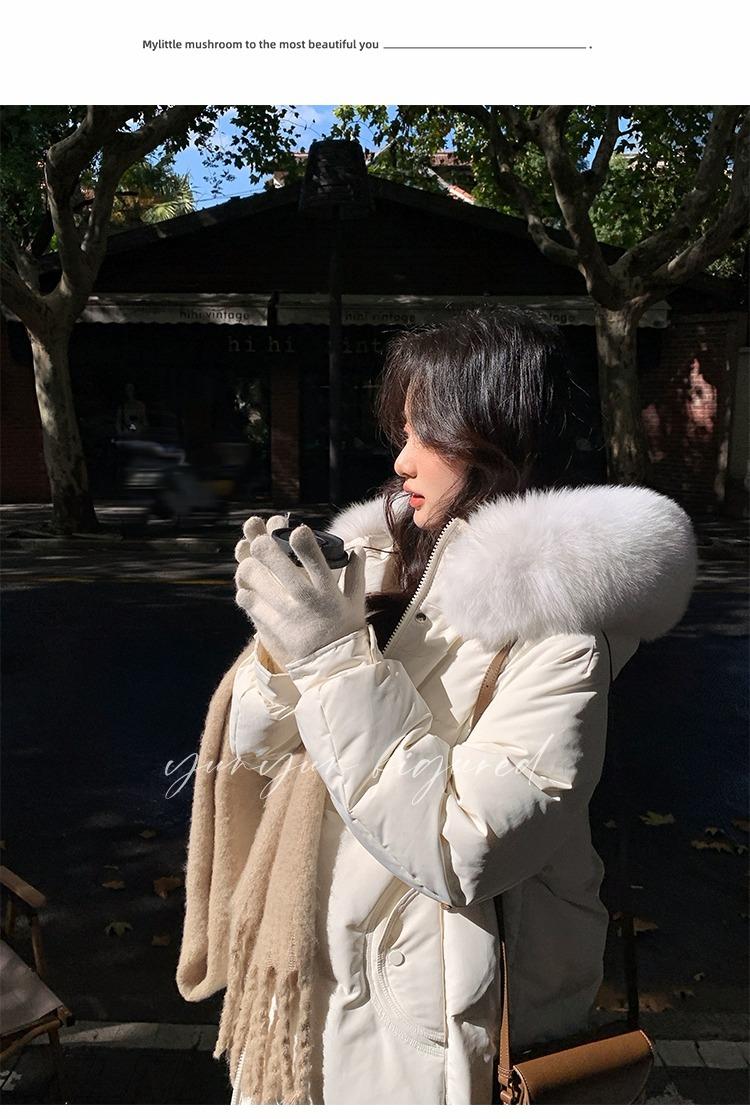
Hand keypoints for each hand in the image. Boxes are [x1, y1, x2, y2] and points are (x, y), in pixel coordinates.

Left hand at [234, 524, 366, 666]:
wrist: (335, 667)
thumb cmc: (346, 630)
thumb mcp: (356, 602)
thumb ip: (356, 573)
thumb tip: (357, 549)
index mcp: (327, 589)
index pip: (315, 558)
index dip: (302, 540)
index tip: (297, 531)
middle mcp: (306, 598)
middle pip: (277, 562)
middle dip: (264, 546)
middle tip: (260, 542)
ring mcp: (288, 612)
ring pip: (258, 580)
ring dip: (250, 568)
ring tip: (249, 565)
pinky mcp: (274, 626)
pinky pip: (251, 604)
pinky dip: (246, 595)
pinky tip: (247, 591)